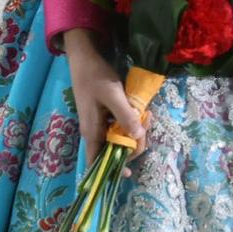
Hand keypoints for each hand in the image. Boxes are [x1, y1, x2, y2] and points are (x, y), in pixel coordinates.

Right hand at [61, 28, 144, 164]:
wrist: (85, 59)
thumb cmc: (96, 77)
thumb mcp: (113, 95)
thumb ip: (125, 116)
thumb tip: (138, 137)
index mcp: (92, 133)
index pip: (97, 163)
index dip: (110, 172)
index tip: (128, 171)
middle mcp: (95, 133)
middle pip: (115, 151)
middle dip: (134, 143)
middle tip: (147, 122)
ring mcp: (100, 124)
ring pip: (120, 139)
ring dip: (136, 132)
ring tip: (147, 114)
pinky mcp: (105, 116)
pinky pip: (120, 127)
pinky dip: (132, 123)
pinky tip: (141, 111)